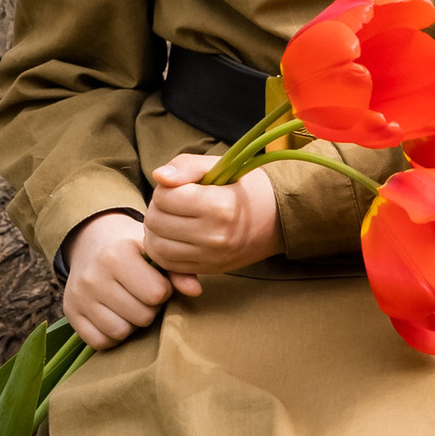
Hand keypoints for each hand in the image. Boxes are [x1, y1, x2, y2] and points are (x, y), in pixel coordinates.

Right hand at [59, 213, 173, 349]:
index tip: (157, 283)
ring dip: (131, 324)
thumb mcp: (154, 251)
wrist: (93, 244)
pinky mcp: (70, 313)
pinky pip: (100, 342)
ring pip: (120, 332)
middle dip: (149, 309)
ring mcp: (79, 296)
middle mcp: (93, 275)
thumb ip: (178, 270)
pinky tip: (115, 317)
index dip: (163, 292)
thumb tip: (195, 291)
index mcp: (117, 254)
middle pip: (141, 316)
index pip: (156, 293)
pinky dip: (112, 336)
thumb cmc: (133, 250)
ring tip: (130, 306)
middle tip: (144, 297)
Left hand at [138, 154, 281, 297]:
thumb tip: (158, 176)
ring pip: (156, 246)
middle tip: (174, 202)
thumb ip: (187, 165)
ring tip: (172, 219)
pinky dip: (163, 249)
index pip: (164, 197)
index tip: (180, 186)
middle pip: (156, 222)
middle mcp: (215, 236)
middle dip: (158, 208)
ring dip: (156, 231)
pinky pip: (168, 264)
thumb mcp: (221, 166)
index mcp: (219, 206)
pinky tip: (174, 237)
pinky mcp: (208, 270)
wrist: (278, 219)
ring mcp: (211, 257)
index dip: (165, 188)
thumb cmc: (247, 188)